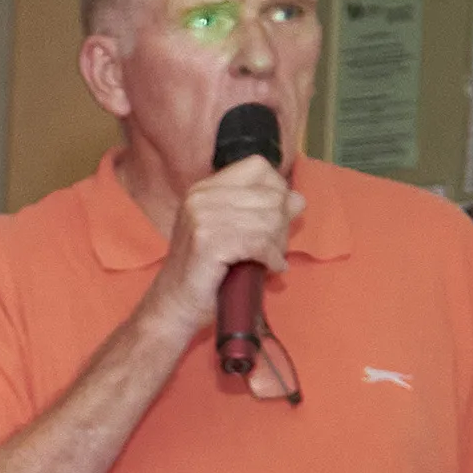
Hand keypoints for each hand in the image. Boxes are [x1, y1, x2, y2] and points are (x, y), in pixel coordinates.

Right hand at [147, 149, 299, 347]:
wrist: (175, 305)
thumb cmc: (206, 270)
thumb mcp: (231, 230)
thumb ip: (261, 210)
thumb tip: (298, 200)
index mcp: (204, 189)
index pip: (258, 167)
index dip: (276, 189)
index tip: (275, 216)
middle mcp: (200, 198)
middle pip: (270, 195)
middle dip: (281, 224)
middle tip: (273, 247)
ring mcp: (202, 218)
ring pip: (269, 219)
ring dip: (277, 244)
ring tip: (270, 259)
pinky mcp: (209, 243)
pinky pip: (260, 243)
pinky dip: (272, 259)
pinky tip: (270, 268)